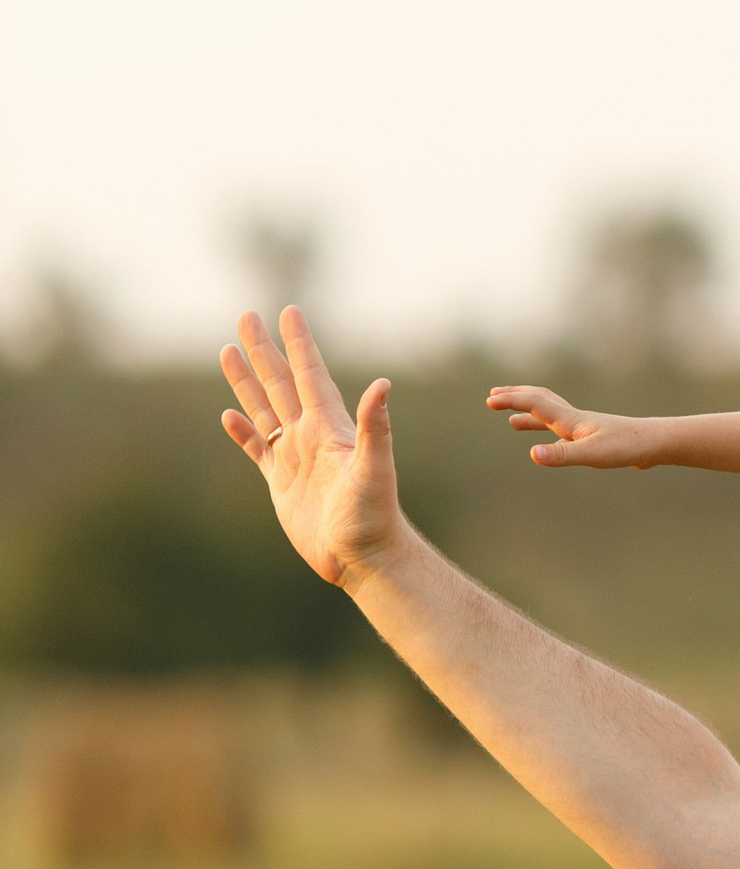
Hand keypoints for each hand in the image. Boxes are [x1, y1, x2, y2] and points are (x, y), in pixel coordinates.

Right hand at [219, 309, 403, 586]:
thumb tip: (383, 383)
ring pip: (264, 410)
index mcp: (329, 427)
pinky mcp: (282, 484)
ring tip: (228, 351)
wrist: (361, 557)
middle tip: (246, 315)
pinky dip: (242, 432)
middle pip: (279, 383)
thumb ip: (375, 426)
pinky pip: (258, 451)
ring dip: (246, 382)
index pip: (309, 375)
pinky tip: (229, 415)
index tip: (288, 311)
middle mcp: (310, 436)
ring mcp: (295, 458)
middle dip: (263, 350)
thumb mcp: (374, 466)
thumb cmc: (373, 514)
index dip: (299, 344)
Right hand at [485, 384, 655, 468]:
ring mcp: (584, 428)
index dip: (511, 400)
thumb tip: (532, 454)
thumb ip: (561, 455)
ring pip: (550, 416)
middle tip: (493, 395)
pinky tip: (552, 445)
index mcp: (570, 420)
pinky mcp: (594, 439)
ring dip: (529, 415)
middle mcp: (575, 420)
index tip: (489, 400)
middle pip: (540, 401)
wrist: (655, 444)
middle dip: (515, 397)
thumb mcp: (592, 455)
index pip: (535, 403)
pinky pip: (562, 430)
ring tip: (512, 422)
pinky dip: (550, 432)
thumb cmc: (626, 448)